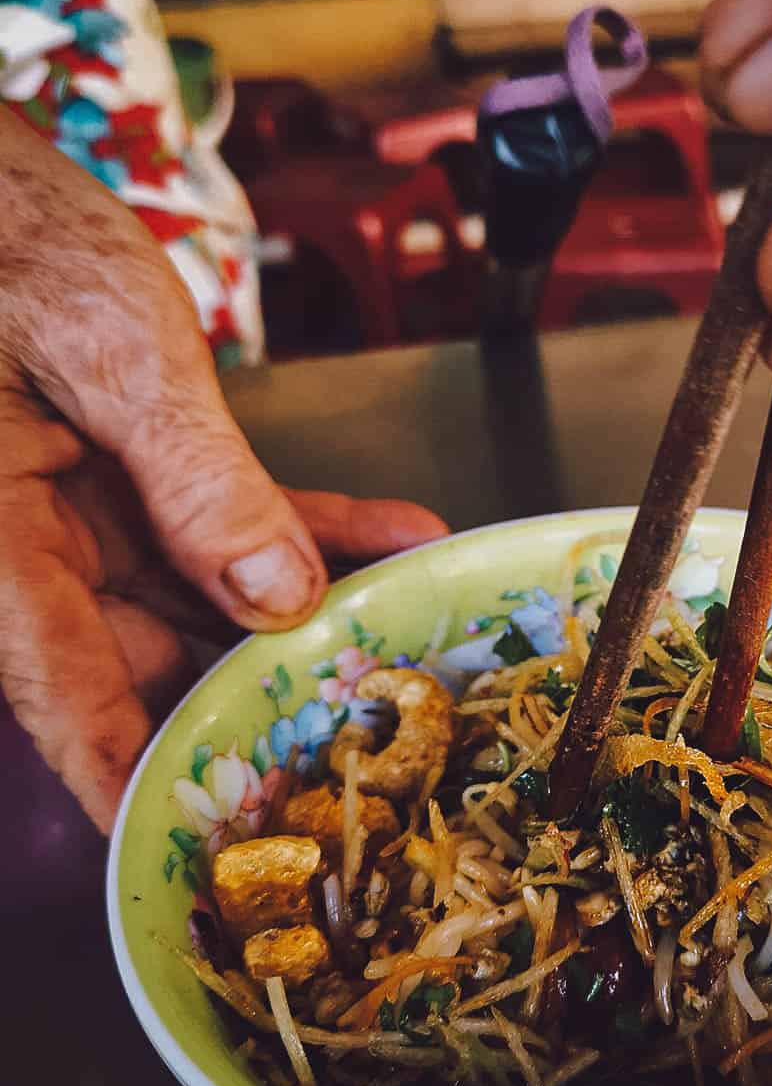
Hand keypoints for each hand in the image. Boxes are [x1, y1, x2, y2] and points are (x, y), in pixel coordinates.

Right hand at [0, 111, 445, 832]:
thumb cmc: (3, 229)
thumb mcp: (109, 347)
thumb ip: (193, 476)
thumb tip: (274, 591)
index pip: (65, 699)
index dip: (137, 785)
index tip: (208, 856)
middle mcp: (28, 547)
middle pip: (149, 661)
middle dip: (265, 695)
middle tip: (371, 732)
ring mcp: (81, 513)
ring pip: (205, 596)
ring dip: (312, 605)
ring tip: (416, 623)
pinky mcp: (126, 473)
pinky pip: (221, 518)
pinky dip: (303, 524)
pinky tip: (393, 531)